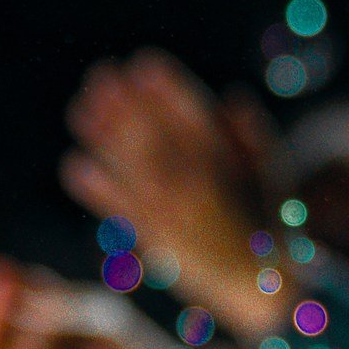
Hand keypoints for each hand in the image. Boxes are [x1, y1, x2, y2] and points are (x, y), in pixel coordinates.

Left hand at [62, 55, 270, 328]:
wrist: (262, 285)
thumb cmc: (270, 221)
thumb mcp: (274, 174)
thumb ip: (252, 135)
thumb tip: (232, 96)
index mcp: (229, 166)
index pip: (194, 117)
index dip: (168, 88)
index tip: (145, 62)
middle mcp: (198, 188)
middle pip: (155, 137)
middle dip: (126, 105)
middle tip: (102, 76)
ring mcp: (174, 215)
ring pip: (133, 169)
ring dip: (103, 137)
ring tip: (81, 109)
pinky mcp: (157, 241)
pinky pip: (122, 213)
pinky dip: (97, 191)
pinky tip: (74, 165)